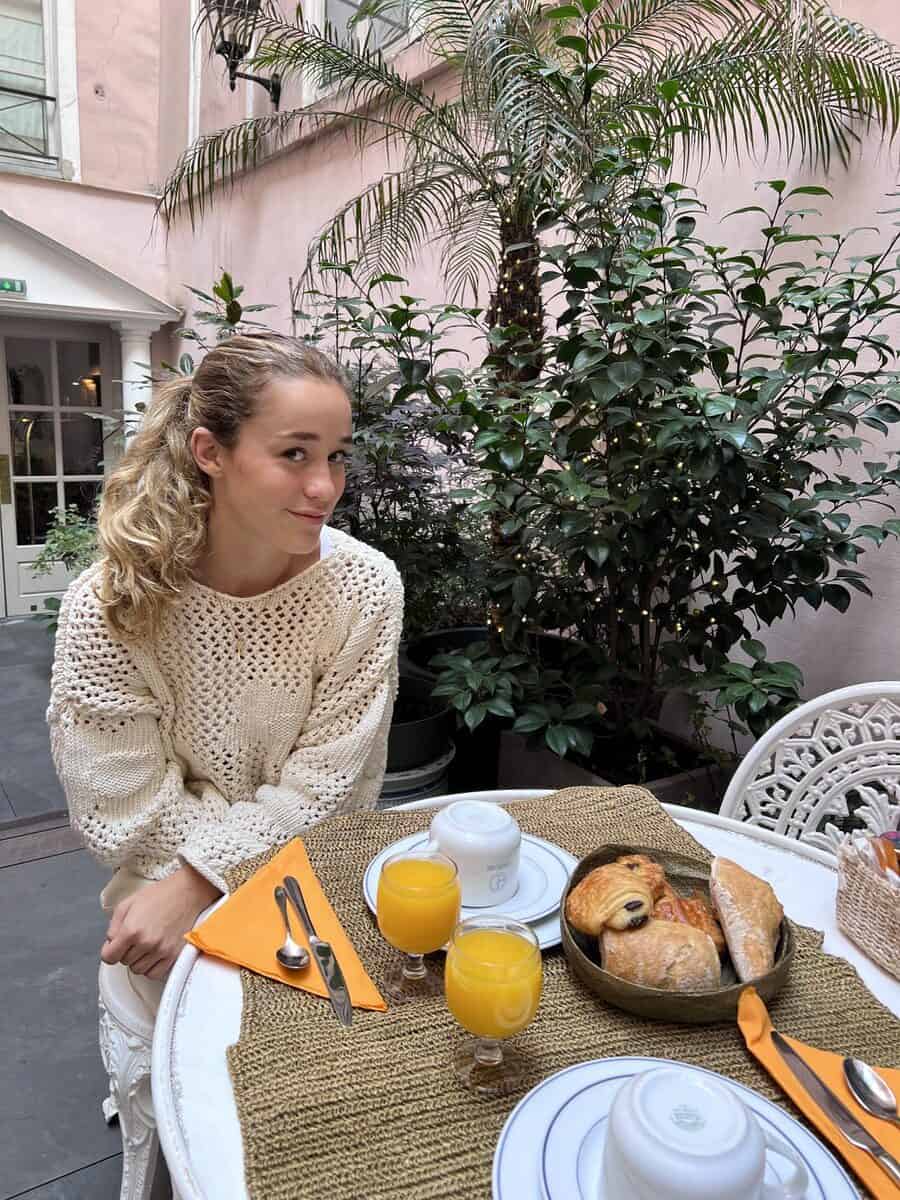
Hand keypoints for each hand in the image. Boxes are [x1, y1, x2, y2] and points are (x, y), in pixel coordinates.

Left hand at [101, 865, 220, 979]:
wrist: (187, 893)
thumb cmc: (160, 895)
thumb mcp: (128, 903)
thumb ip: (113, 925)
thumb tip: (110, 942)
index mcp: (131, 930)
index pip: (108, 957)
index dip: (109, 951)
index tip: (114, 947)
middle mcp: (145, 943)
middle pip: (124, 962)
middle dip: (126, 951)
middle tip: (134, 939)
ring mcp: (160, 951)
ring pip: (138, 969)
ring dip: (138, 960)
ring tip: (145, 944)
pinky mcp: (173, 955)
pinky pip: (154, 973)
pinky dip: (151, 967)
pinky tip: (153, 954)